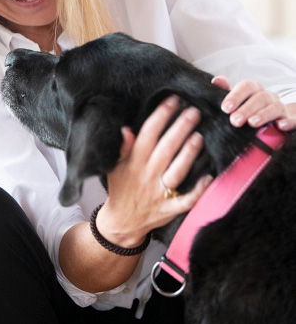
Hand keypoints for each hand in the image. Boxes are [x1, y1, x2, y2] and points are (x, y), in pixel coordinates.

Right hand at [96, 96, 211, 247]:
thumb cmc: (120, 188)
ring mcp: (159, 193)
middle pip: (166, 148)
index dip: (161, 116)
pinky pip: (186, 200)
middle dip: (180, 127)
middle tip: (194, 110)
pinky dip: (198, 190)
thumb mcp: (114, 166)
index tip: (173, 100)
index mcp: (134, 162)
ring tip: (201, 135)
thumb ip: (122, 148)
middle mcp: (147, 175)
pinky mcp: (169, 209)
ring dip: (189, 153)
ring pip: (177, 171)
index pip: (148, 134)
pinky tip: (209, 176)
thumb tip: (126, 129)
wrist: (121, 222)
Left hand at [212, 76, 295, 130]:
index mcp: (254, 91)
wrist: (275, 120)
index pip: (246, 87)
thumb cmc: (250, 110)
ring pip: (275, 107)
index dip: (235, 96)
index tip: (225, 108)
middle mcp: (268, 97)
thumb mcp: (237, 102)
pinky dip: (289, 121)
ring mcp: (281, 108)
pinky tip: (281, 126)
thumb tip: (216, 81)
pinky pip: (294, 119)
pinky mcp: (291, 119)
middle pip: (259, 98)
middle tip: (234, 121)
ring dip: (263, 114)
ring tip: (252, 123)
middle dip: (246, 109)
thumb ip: (226, 91)